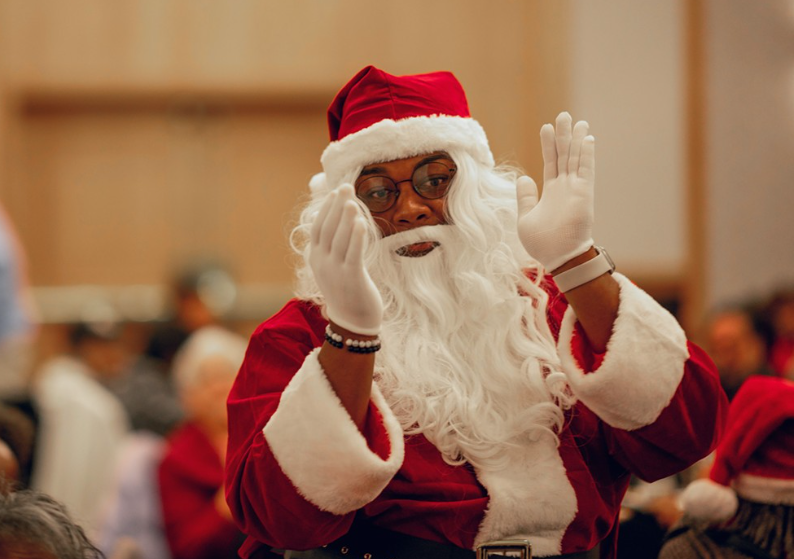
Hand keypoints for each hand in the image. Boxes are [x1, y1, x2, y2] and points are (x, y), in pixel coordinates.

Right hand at [309, 185, 382, 334]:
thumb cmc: (348, 292)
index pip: (319, 228)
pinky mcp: (352, 278)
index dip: (327, 209)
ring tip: (352, 200)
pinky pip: (353, 254)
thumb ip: (335, 247)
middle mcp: (323, 263)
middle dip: (337, 206)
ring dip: (346, 218)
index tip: (335, 193)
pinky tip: (361, 222)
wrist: (353, 323)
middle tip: (345, 187)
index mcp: (316, 259)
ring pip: (340, 239)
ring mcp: (336, 271)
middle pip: (329, 229)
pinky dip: (356, 237)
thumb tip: (341, 223)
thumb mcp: (335, 267)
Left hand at [516, 112, 595, 270]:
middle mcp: (565, 187)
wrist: (558, 258)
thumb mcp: (525, 218)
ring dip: (577, 140)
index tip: (547, 127)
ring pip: (576, 158)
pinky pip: (585, 170)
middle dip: (564, 136)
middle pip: (565, 155)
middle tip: (564, 115)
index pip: (551, 162)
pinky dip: (586, 154)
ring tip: (577, 121)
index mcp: (551, 192)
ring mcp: (575, 189)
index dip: (549, 145)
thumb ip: (525, 198)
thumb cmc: (542, 243)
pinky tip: (587, 139)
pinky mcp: (584, 193)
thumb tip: (523, 178)